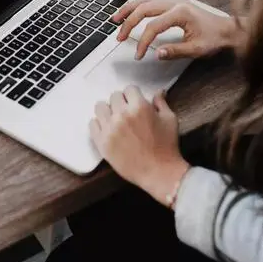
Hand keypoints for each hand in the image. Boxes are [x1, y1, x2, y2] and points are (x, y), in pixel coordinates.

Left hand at [90, 87, 189, 204]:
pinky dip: (99, 124)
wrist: (158, 172)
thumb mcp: (169, 120)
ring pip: (100, 107)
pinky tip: (108, 129)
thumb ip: (161, 103)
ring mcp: (110, 129)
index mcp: (139, 107)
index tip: (135, 102)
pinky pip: (92, 124)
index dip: (134, 95)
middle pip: (114, 96)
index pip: (129, 89)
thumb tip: (159, 91)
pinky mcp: (102, 142)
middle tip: (127, 112)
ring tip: (115, 119)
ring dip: (108, 111)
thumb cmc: (167, 146)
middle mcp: (122, 115)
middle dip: (122, 102)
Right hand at [113, 0, 236, 60]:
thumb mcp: (197, 49)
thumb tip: (156, 54)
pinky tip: (130, 12)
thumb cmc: (215, 38)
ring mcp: (173, 0)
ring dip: (129, 9)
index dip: (143, 41)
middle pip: (144, 8)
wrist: (227, 29)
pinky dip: (137, 5)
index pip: (153, 26)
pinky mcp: (173, 3)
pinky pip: (150, 0)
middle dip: (129, 23)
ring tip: (115, 19)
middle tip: (119, 37)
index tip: (138, 54)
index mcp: (180, 13)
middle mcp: (174, 3)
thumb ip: (175, 51)